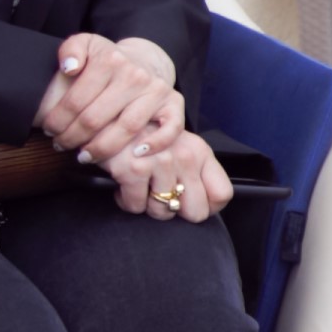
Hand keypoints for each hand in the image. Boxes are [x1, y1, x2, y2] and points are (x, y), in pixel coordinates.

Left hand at [36, 33, 182, 169]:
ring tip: (85, 156)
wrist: (145, 59)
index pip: (75, 100)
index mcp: (110, 60)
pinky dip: (157, 143)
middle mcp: (135, 75)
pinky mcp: (174, 103)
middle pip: (96, 118)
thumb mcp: (85, 44)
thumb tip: (69, 68)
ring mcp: (156, 90)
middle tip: (61, 145)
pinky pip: (170, 128)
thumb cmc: (108, 60)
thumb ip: (70, 50)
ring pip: (127, 128)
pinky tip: (137, 154)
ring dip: (102, 149)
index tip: (49, 130)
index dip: (57, 120)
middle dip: (72, 137)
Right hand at [117, 126, 233, 224]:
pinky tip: (125, 185)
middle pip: (196, 212)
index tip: (190, 206)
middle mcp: (185, 157)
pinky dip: (128, 201)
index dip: (208, 208)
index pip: (222, 194)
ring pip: (162, 212)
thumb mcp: (179, 145)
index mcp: (200, 152)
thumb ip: (195, 171)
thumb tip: (206, 204)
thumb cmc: (145, 137)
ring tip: (141, 187)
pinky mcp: (134, 170)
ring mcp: (160, 163)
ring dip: (148, 205)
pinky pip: (136, 206)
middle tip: (161, 198)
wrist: (110, 119)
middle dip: (176, 211)